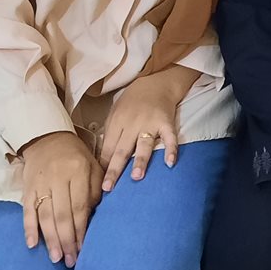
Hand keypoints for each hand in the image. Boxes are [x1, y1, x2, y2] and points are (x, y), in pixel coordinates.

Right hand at [19, 130, 101, 266]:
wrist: (47, 137)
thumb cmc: (75, 156)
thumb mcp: (93, 166)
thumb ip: (95, 190)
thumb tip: (93, 218)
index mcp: (78, 171)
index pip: (80, 206)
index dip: (81, 229)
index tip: (84, 249)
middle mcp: (58, 178)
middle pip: (62, 214)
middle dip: (67, 240)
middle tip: (71, 261)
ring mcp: (40, 184)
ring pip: (45, 215)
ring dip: (51, 239)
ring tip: (56, 258)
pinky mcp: (27, 188)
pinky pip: (27, 210)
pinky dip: (28, 228)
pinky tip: (33, 244)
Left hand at [100, 65, 199, 191]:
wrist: (156, 82)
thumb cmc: (133, 101)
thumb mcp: (115, 113)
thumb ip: (111, 133)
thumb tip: (103, 158)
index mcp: (117, 122)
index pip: (108, 147)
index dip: (103, 166)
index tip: (99, 184)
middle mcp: (132, 123)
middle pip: (122, 149)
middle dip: (115, 170)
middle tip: (108, 188)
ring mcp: (150, 123)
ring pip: (144, 145)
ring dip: (140, 161)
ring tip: (136, 177)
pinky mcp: (166, 122)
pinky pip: (170, 137)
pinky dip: (171, 149)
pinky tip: (170, 162)